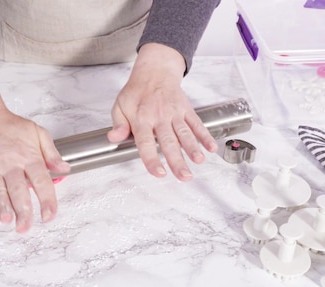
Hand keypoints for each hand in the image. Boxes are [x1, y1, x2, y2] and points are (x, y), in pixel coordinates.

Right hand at [0, 72, 69, 231]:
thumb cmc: (10, 127)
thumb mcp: (38, 133)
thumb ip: (52, 153)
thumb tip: (64, 168)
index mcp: (28, 157)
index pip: (41, 181)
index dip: (47, 199)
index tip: (49, 214)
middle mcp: (10, 164)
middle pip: (18, 190)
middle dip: (23, 210)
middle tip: (25, 226)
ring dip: (2, 206)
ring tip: (6, 220)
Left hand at [108, 43, 217, 180]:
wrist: (154, 71)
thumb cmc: (136, 92)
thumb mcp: (119, 106)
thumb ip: (118, 124)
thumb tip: (114, 138)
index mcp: (141, 119)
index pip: (146, 143)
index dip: (152, 159)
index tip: (159, 173)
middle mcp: (159, 117)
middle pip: (169, 142)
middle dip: (177, 160)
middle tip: (184, 176)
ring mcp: (174, 113)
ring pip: (185, 133)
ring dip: (193, 148)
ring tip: (199, 161)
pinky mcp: (186, 109)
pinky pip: (196, 123)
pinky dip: (204, 135)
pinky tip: (211, 147)